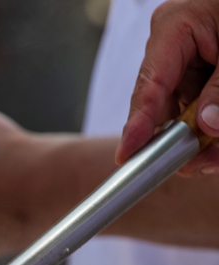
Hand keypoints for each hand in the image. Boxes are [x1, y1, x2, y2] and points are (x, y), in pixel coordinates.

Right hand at [118, 0, 218, 174]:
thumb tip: (208, 126)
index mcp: (173, 29)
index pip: (149, 84)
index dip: (137, 124)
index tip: (126, 154)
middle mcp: (171, 48)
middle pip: (162, 104)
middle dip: (176, 136)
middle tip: (189, 163)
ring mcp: (184, 61)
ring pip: (181, 110)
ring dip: (198, 136)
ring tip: (212, 156)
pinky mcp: (199, 71)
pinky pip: (197, 105)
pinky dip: (208, 127)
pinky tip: (214, 146)